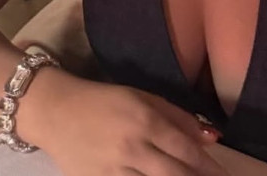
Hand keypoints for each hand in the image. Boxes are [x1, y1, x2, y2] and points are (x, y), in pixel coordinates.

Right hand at [30, 72, 223, 175]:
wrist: (55, 112)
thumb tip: (211, 137)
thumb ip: (177, 116)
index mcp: (145, 121)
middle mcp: (133, 148)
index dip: (209, 167)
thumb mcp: (141, 97)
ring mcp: (115, 172)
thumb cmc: (103, 101)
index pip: (186, 150)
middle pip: (176, 175)